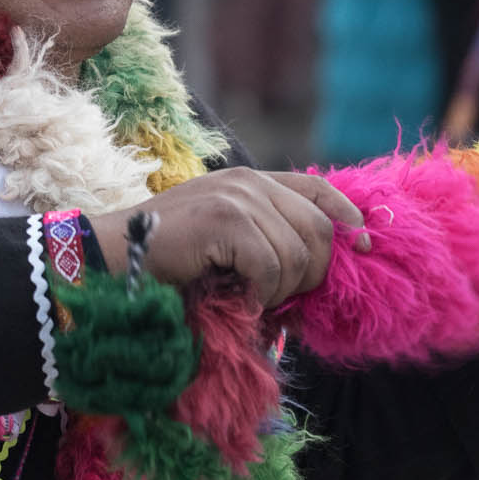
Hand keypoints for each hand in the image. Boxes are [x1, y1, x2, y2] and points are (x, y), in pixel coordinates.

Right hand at [91, 168, 368, 309]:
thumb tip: (318, 269)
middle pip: (318, 230)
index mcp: (249, 181)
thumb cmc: (167, 257)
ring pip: (298, 255)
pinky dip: (258, 293)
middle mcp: (248, 181)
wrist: (114, 255)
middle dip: (311, 274)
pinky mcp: (226, 219)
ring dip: (280, 290)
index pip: (317, 187)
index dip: (347, 216)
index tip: (364, 244)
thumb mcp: (224, 238)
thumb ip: (264, 237)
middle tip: (281, 298)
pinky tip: (235, 295)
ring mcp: (237, 197)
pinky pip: (270, 267)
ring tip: (248, 296)